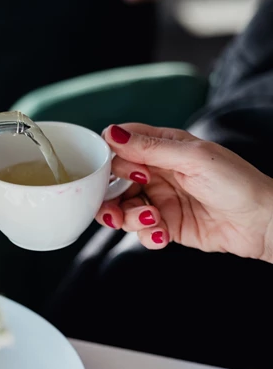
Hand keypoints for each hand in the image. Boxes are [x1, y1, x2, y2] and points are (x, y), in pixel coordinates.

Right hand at [97, 124, 272, 262]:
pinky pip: (141, 231)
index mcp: (163, 147)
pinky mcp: (165, 225)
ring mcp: (160, 200)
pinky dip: (147, 235)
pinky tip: (163, 235)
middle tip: (117, 207)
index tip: (115, 172)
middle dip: (111, 196)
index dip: (110, 159)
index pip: (121, 146)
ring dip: (129, 218)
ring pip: (123, 208)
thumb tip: (111, 134)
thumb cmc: (236, 182)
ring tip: (151, 220)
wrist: (261, 222)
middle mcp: (157, 172)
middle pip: (114, 182)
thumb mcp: (191, 158)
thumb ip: (150, 147)